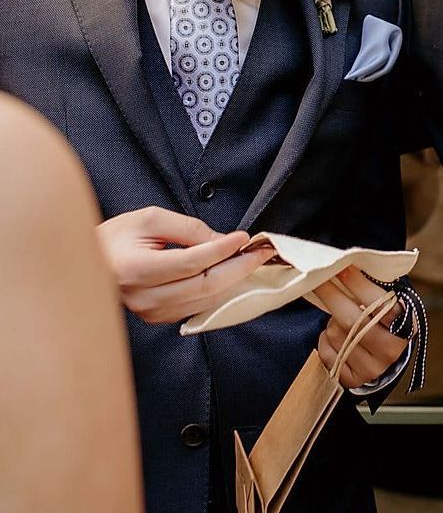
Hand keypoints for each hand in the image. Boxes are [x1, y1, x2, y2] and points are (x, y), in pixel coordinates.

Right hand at [96, 206, 272, 323]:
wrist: (85, 263)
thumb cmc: (115, 237)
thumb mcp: (150, 219)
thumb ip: (188, 229)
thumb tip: (223, 240)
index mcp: (135, 269)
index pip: (192, 262)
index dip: (223, 249)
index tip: (246, 237)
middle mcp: (142, 296)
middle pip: (204, 286)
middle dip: (239, 268)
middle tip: (261, 252)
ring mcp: (149, 312)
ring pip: (204, 300)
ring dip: (233, 281)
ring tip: (251, 261)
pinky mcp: (156, 318)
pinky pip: (196, 307)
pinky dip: (218, 292)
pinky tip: (231, 276)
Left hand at [312, 266, 407, 389]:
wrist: (390, 357)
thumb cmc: (387, 323)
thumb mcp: (391, 304)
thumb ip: (376, 290)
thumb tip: (346, 265)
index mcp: (405, 324)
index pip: (378, 301)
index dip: (356, 283)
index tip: (341, 268)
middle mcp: (390, 349)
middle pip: (351, 319)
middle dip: (331, 295)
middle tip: (318, 279)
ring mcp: (372, 367)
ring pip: (335, 334)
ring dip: (332, 322)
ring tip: (343, 320)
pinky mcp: (354, 380)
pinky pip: (327, 353)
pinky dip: (326, 341)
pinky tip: (337, 338)